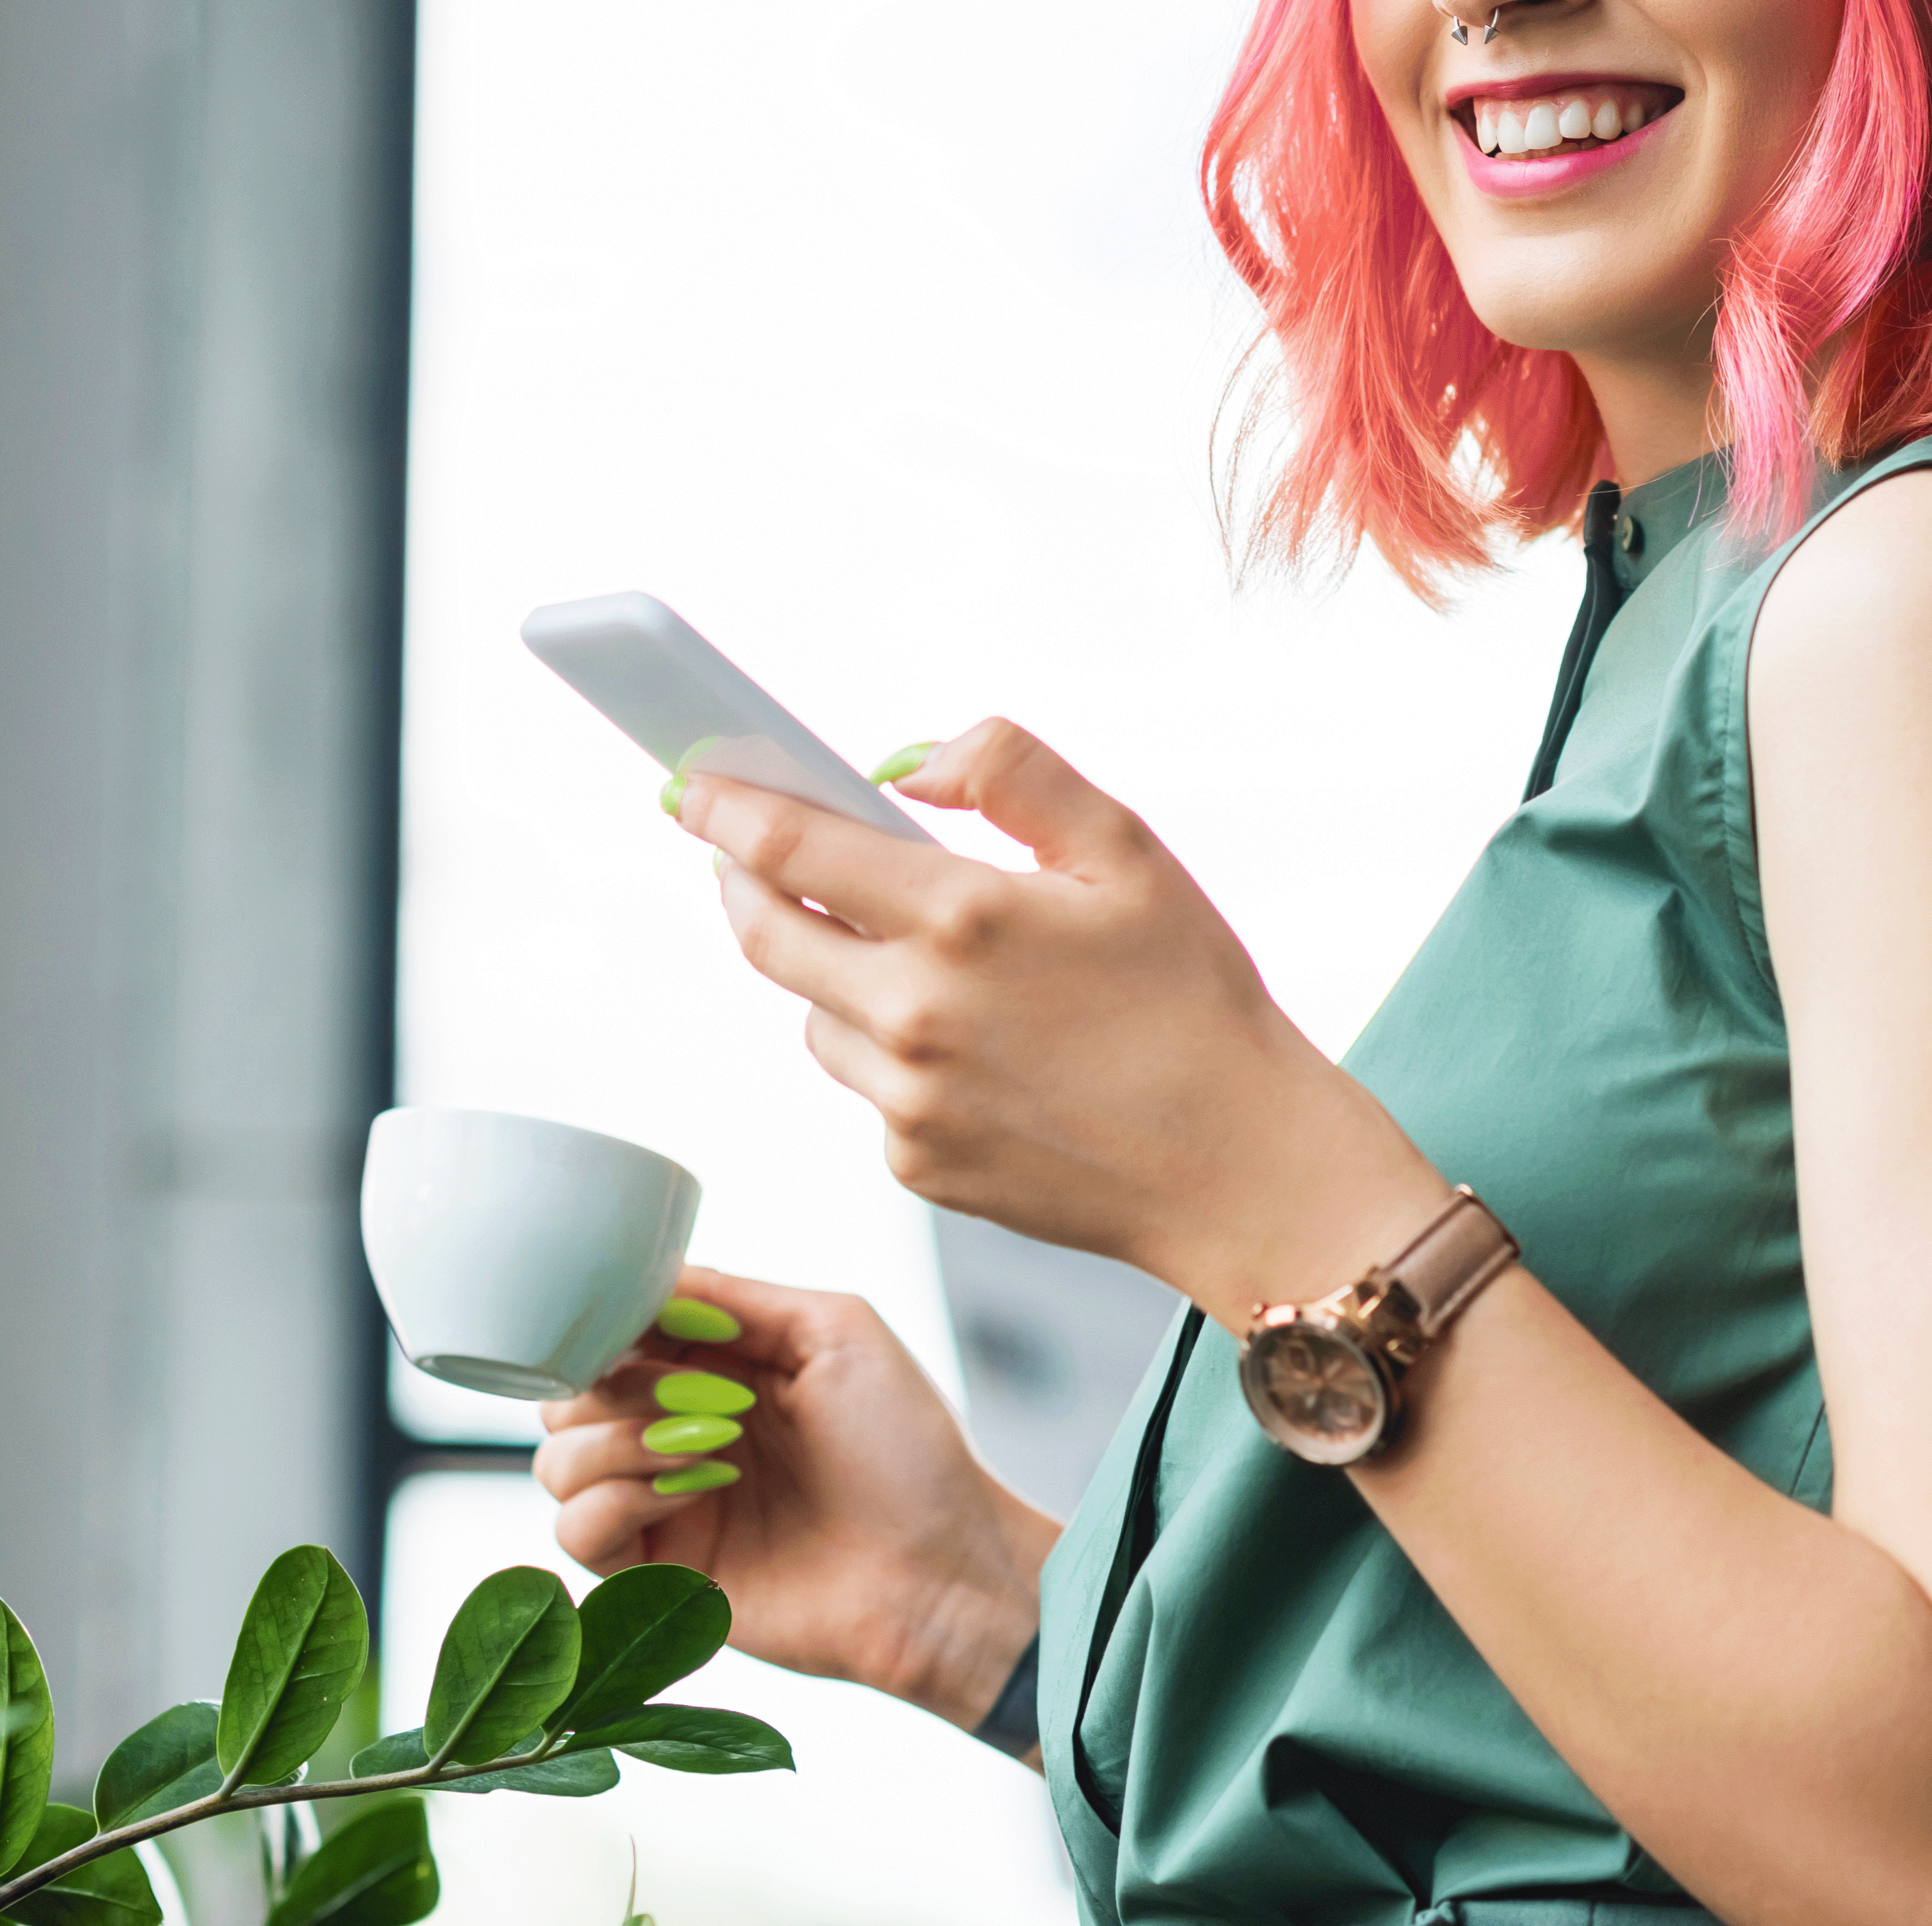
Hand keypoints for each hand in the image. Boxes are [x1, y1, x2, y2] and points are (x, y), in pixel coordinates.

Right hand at [536, 1265, 1055, 1730]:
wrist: (941, 1572)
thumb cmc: (910, 1450)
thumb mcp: (837, 1330)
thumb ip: (737, 1297)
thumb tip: (648, 1276)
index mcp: (719, 1371)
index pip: (616, 1332)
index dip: (609, 1320)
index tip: (630, 1323)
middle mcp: (678, 1432)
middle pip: (566, 1394)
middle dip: (607, 1382)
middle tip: (688, 1393)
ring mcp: (664, 1506)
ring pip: (555, 1461)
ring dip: (614, 1440)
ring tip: (704, 1446)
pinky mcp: (661, 1572)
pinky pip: (574, 1532)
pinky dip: (613, 1500)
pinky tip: (686, 1491)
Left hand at [672, 720, 1447, 1317]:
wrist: (1241, 1170)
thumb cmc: (1196, 1004)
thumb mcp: (1129, 852)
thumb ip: (1015, 775)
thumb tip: (912, 761)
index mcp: (961, 921)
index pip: (789, 848)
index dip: (725, 807)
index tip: (690, 785)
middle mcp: (913, 1016)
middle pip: (764, 935)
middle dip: (739, 880)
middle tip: (745, 851)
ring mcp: (907, 1102)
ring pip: (813, 1015)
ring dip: (831, 973)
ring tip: (914, 956)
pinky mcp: (916, 1166)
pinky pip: (867, 1088)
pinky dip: (891, 1053)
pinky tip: (976, 1047)